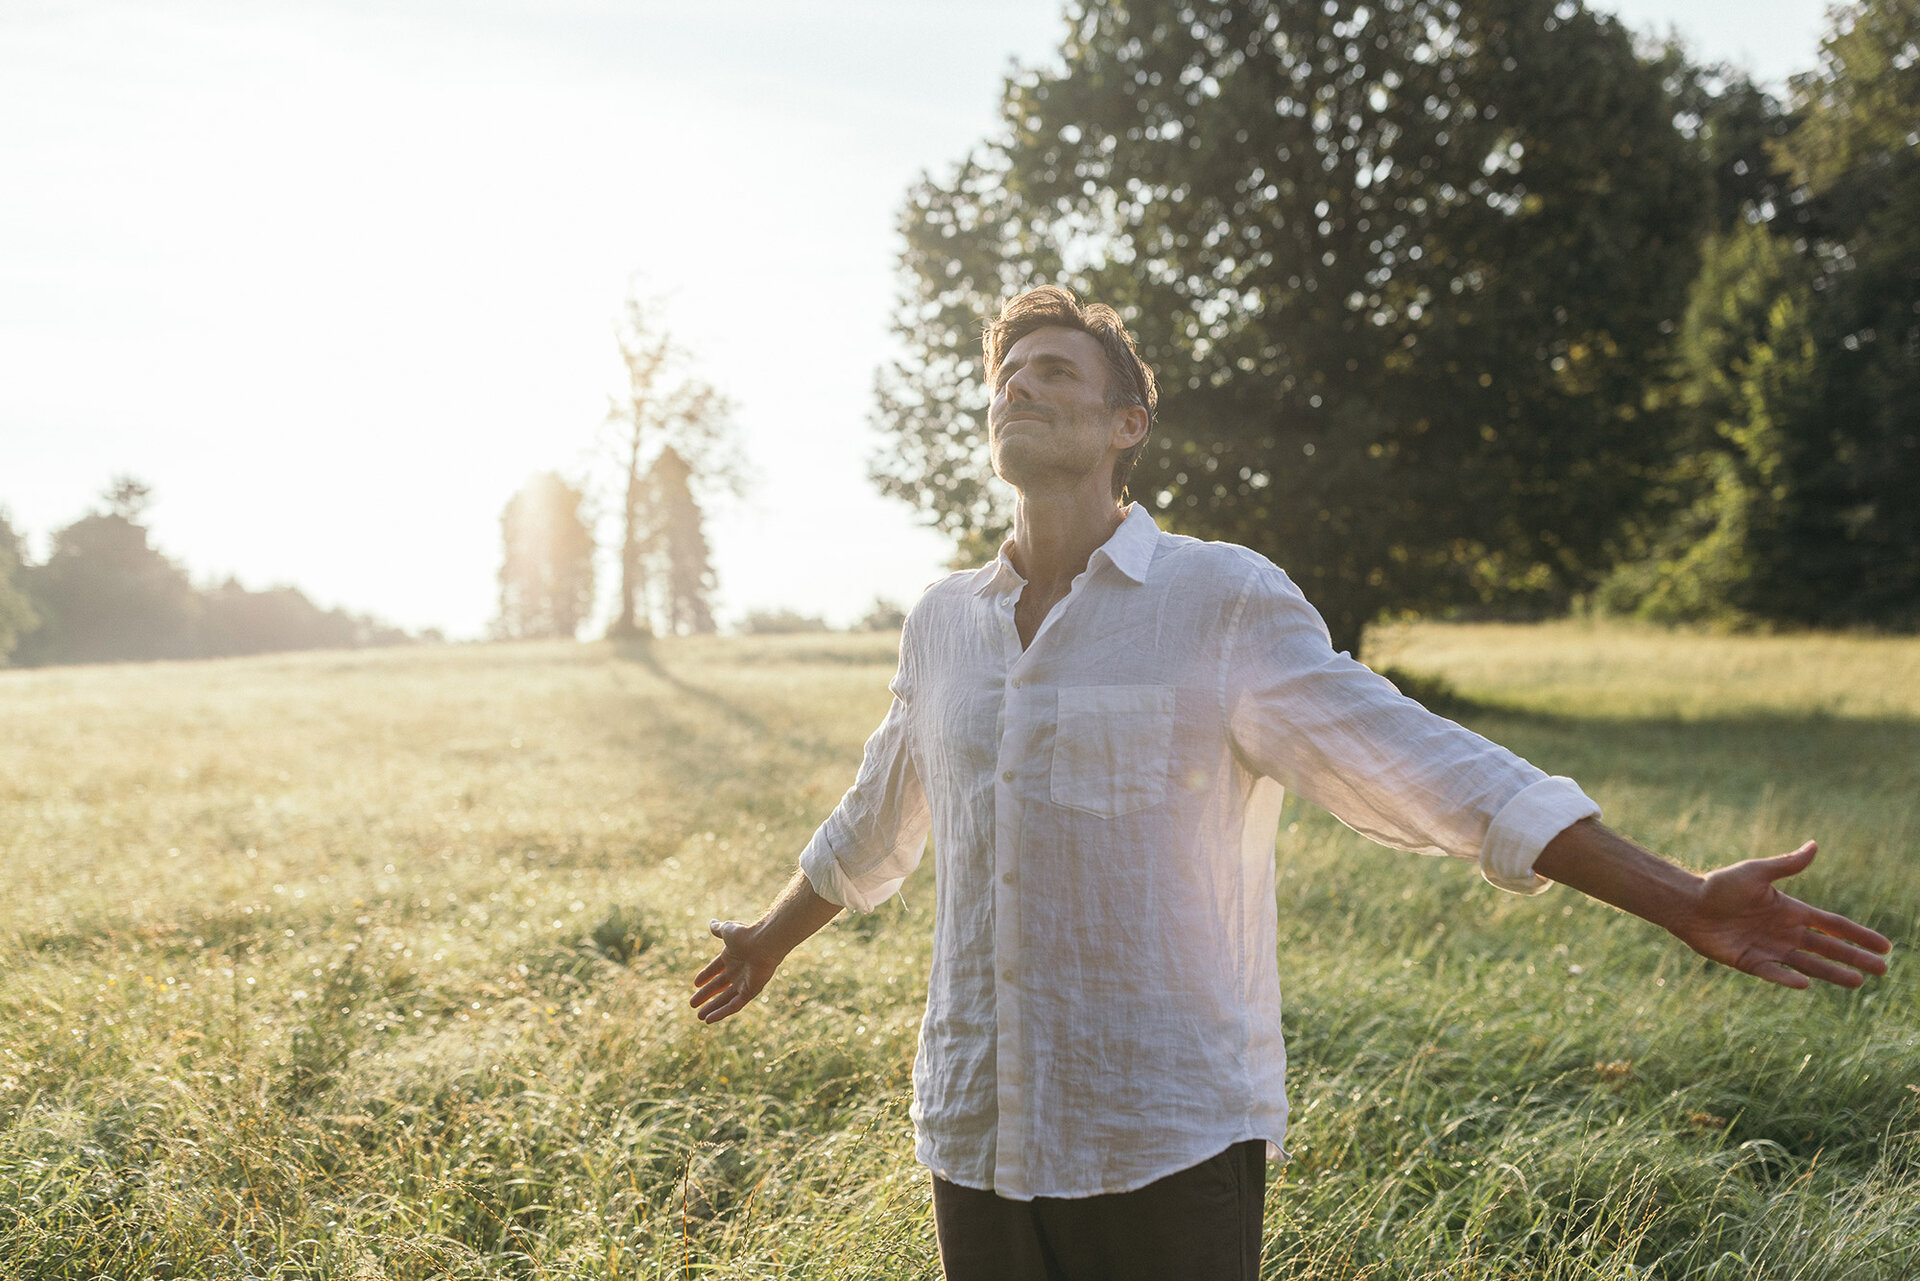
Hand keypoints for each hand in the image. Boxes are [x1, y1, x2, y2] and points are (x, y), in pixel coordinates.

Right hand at [690, 919, 782, 1023]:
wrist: (764, 943)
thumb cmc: (746, 935)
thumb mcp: (727, 931)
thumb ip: (718, 930)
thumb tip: (711, 922)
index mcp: (731, 957)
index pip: (715, 969)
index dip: (705, 976)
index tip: (695, 983)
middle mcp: (737, 970)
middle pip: (718, 986)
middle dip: (706, 995)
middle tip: (692, 1004)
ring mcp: (744, 982)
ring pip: (725, 999)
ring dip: (712, 1007)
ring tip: (699, 1016)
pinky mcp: (750, 991)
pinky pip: (734, 1005)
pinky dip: (722, 1012)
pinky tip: (710, 1019)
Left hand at [1674, 841, 1892, 988]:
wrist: (1687, 903)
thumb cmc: (1720, 885)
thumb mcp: (1756, 872)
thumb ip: (1786, 865)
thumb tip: (1814, 845)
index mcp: (1790, 910)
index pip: (1833, 925)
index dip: (1858, 935)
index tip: (1885, 945)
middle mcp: (1784, 932)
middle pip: (1828, 947)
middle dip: (1855, 958)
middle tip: (1883, 970)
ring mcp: (1769, 948)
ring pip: (1808, 964)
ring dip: (1832, 972)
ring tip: (1857, 982)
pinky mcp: (1749, 962)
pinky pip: (1773, 972)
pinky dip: (1787, 978)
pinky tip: (1806, 983)